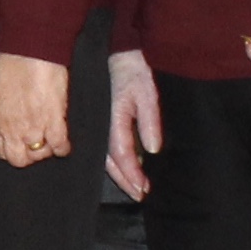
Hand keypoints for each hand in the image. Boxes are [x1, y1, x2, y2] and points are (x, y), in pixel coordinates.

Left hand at [0, 53, 70, 165]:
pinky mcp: (53, 121)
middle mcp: (12, 128)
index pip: (2, 151)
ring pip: (40, 155)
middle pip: (19, 159)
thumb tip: (14, 119)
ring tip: (52, 141)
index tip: (22, 146)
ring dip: (47, 150)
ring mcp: (33, 127)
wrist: (30, 49)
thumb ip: (5, 111)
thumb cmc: (13, 63)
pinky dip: (63, 148)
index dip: (14, 151)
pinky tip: (64, 143)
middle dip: (29, 156)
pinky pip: (59, 146)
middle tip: (38, 146)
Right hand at [101, 48, 161, 198]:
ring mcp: (98, 124)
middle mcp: (101, 126)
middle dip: (125, 181)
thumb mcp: (147, 93)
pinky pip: (104, 148)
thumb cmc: (135, 71)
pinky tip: (125, 168)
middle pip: (109, 163)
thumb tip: (152, 151)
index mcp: (113, 119)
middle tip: (140, 196)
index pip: (122, 156)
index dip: (132, 175)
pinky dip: (114, 162)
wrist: (118, 52)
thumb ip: (149, 122)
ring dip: (119, 175)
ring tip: (134, 188)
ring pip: (104, 158)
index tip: (145, 189)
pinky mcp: (99, 122)